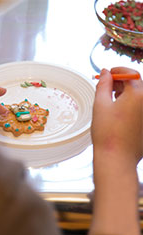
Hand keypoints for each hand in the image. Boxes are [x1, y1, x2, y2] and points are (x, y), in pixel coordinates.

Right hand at [89, 67, 141, 234]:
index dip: (117, 71)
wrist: (116, 157)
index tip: (107, 73)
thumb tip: (105, 73)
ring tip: (109, 98)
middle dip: (120, 82)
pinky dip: (129, 102)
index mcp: (138, 95)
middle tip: (105, 85)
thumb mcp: (100, 104)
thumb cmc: (107, 133)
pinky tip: (117, 108)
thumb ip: (103, 85)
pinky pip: (139, 106)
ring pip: (138, 95)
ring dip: (124, 92)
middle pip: (136, 84)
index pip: (130, 74)